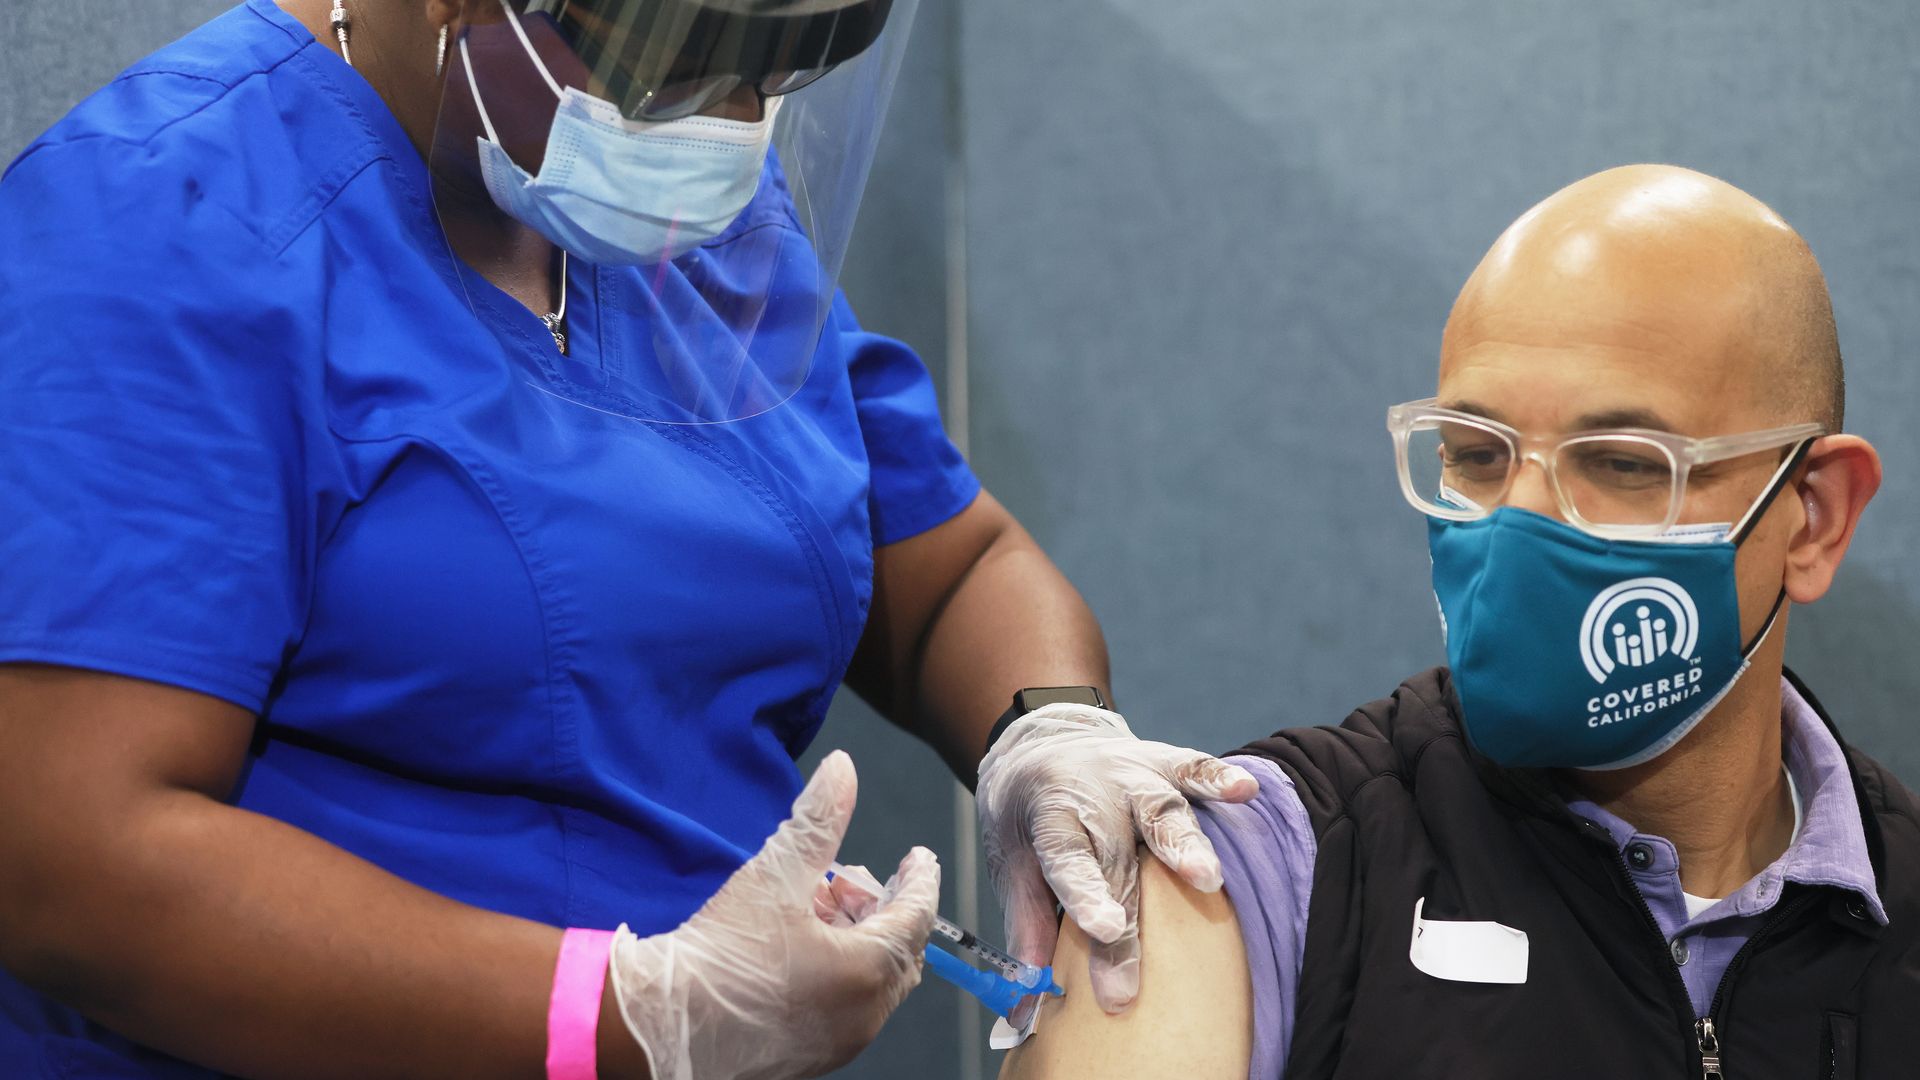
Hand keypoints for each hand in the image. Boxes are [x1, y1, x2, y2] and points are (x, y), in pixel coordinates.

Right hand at [610, 751, 939, 1079]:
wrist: (662, 1027)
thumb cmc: (720, 957)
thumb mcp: (775, 874)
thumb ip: (817, 819)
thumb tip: (842, 770)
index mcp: (868, 971)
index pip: (916, 916)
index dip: (919, 880)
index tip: (917, 858)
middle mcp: (865, 1015)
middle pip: (898, 950)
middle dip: (878, 908)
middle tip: (841, 881)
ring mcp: (840, 1041)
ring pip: (871, 979)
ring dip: (854, 937)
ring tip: (808, 907)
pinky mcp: (812, 1056)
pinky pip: (846, 1005)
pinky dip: (838, 970)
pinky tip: (795, 946)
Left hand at [976, 704, 1257, 1011]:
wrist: (1040, 740)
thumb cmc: (1028, 815)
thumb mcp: (1009, 861)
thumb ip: (1026, 924)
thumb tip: (1026, 1002)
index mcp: (1050, 816)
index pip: (1067, 860)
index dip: (1085, 895)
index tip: (1102, 929)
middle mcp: (1093, 794)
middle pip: (1117, 860)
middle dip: (1130, 920)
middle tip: (1136, 976)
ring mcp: (1131, 774)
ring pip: (1160, 811)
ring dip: (1183, 844)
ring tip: (1207, 879)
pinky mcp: (1162, 762)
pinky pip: (1193, 768)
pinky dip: (1218, 778)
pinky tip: (1245, 791)